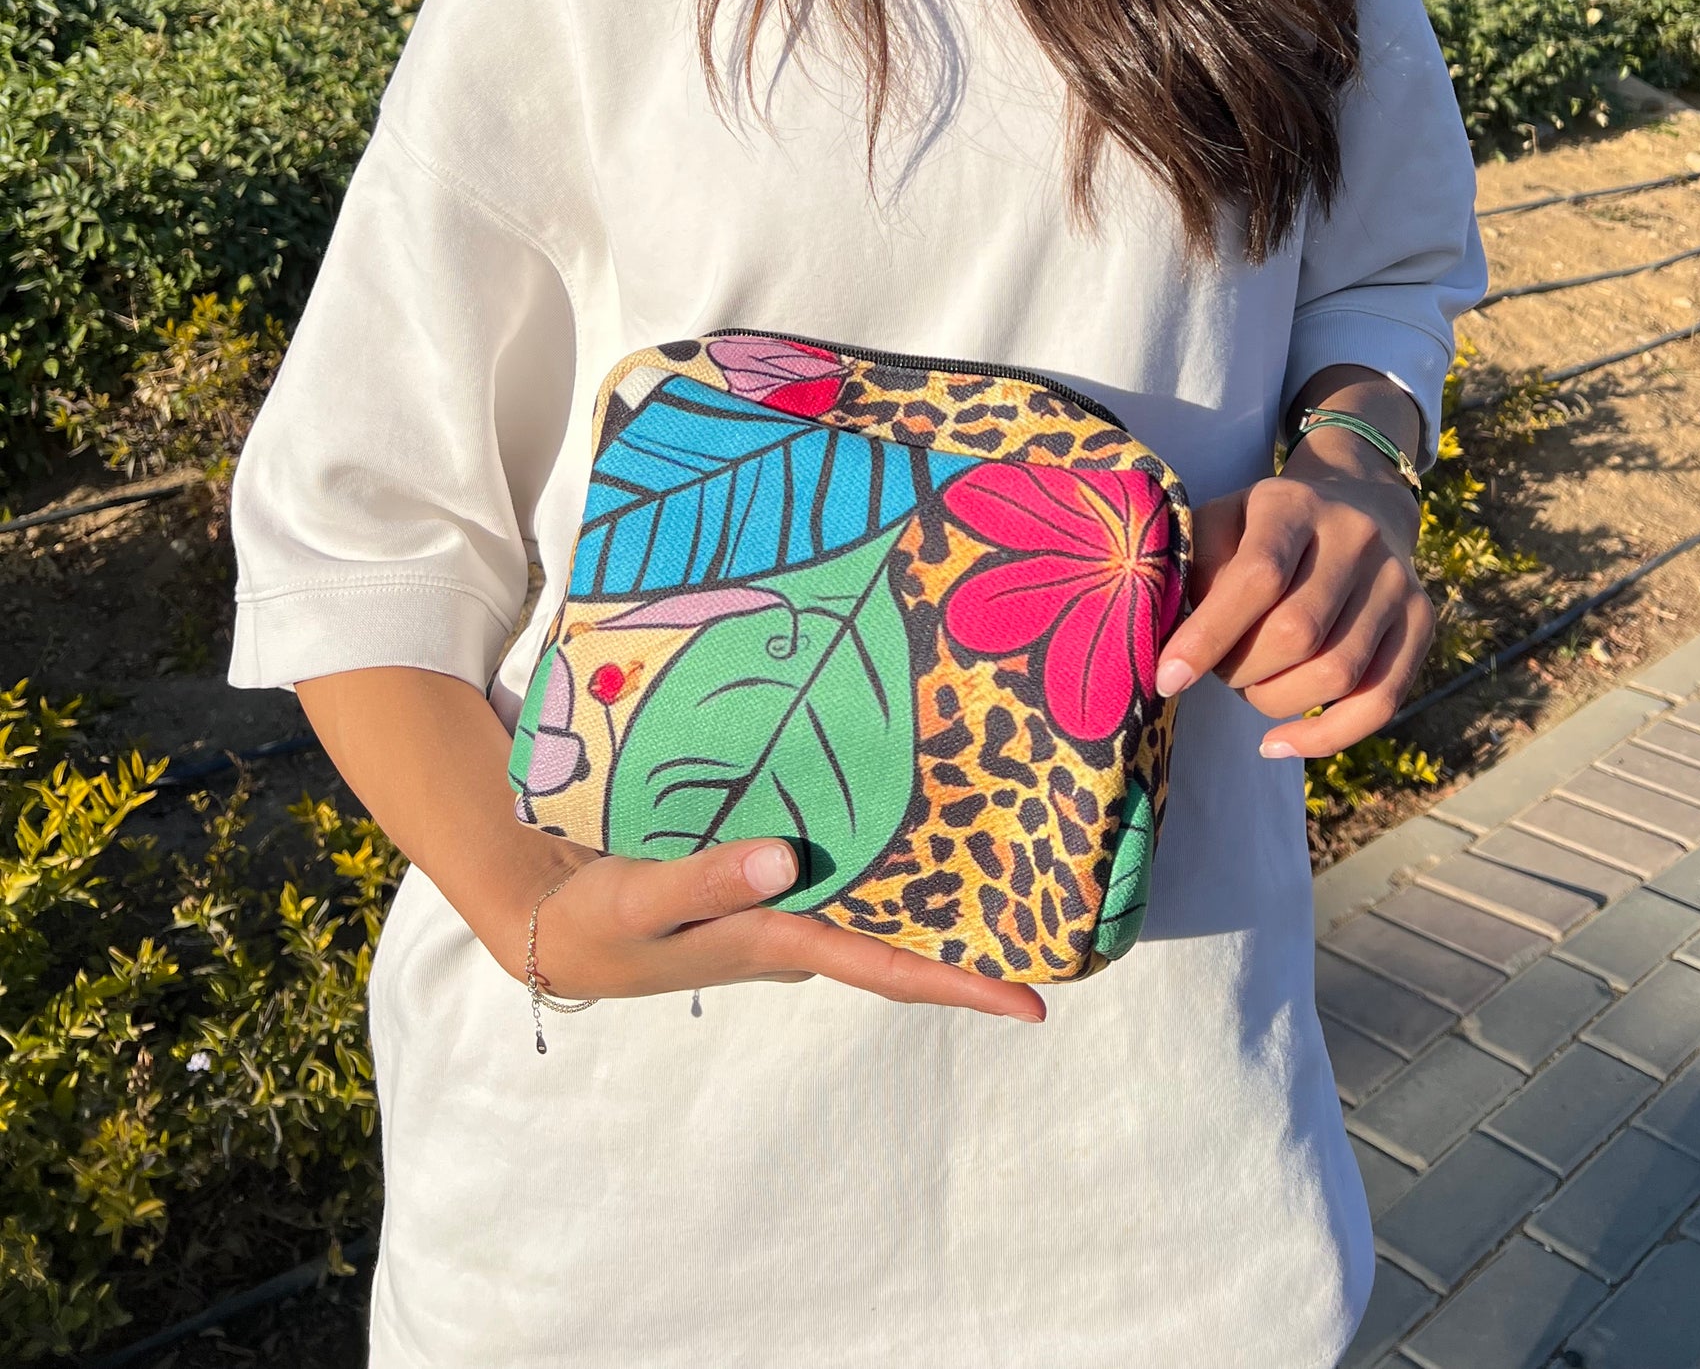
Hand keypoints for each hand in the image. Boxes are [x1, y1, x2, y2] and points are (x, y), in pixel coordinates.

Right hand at [294, 666, 1044, 1031]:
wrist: (546, 915)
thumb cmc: (596, 916)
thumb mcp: (642, 898)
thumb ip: (710, 877)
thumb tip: (789, 860)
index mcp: (779, 944)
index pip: (887, 969)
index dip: (961, 985)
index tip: (1033, 1002)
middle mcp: (797, 929)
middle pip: (901, 935)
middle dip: (972, 927)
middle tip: (1051, 893)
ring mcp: (783, 906)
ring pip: (874, 896)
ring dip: (931, 882)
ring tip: (1005, 838)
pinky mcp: (764, 878)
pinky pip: (838, 865)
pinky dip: (876, 844)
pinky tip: (905, 799)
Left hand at [1154, 420, 1434, 762]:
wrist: (1355, 503)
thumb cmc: (1262, 528)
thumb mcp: (1220, 523)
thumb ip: (1194, 572)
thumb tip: (1172, 647)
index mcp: (1294, 504)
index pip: (1257, 577)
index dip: (1209, 636)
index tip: (1167, 678)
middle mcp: (1356, 538)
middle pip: (1298, 632)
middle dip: (1242, 671)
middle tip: (1218, 671)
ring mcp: (1397, 581)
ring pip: (1337, 673)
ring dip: (1276, 702)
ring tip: (1249, 689)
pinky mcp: (1422, 622)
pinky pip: (1380, 702)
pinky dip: (1326, 738)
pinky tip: (1278, 743)